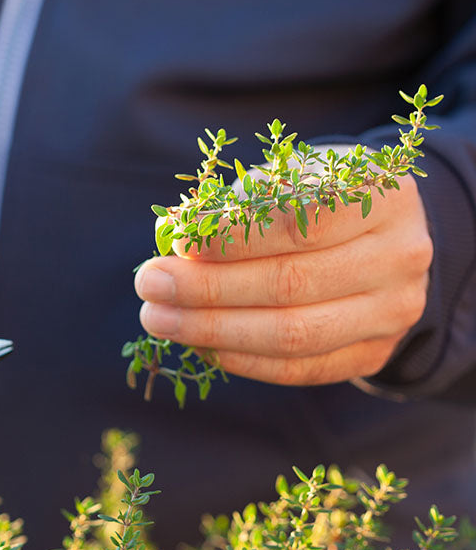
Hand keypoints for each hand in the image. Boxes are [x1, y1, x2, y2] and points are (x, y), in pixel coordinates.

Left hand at [134, 176, 431, 385]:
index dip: (232, 237)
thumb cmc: (320, 201)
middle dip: (207, 289)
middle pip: (290, 283)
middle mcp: (399, 256)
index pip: (300, 221)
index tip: (177, 244)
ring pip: (292, 335)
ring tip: (159, 320)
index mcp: (383, 195)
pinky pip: (299, 369)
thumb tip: (176, 234)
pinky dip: (242, 360)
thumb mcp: (291, 180)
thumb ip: (240, 204)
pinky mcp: (372, 354)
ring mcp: (392, 313)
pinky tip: (200, 345)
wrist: (381, 243)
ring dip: (213, 331)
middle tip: (149, 285)